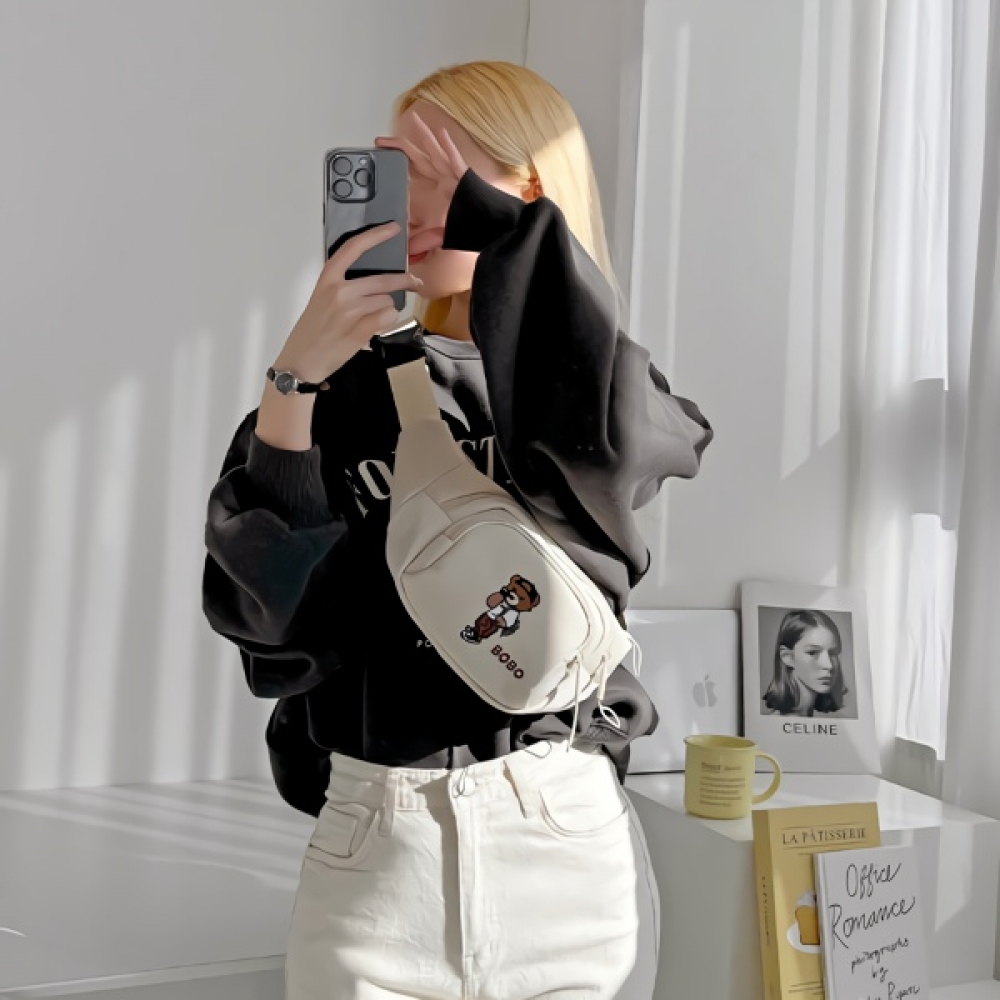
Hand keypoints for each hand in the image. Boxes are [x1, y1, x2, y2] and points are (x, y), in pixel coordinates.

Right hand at [275, 222, 422, 378]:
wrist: (302, 360)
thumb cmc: (312, 331)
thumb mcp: (321, 300)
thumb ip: (344, 288)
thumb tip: (378, 286)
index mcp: (328, 279)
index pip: (353, 248)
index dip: (375, 235)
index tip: (393, 228)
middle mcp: (339, 291)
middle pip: (383, 279)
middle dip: (405, 281)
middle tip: (415, 282)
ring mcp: (350, 310)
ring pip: (387, 301)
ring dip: (385, 311)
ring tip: (368, 321)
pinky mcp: (360, 328)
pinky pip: (388, 317)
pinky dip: (385, 323)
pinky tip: (371, 329)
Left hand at [375, 109, 468, 255]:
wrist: (493, 228)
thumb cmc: (469, 227)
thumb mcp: (439, 236)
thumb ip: (423, 241)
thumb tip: (406, 252)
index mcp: (436, 189)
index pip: (412, 173)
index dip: (397, 164)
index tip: (382, 159)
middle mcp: (443, 179)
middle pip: (418, 158)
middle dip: (399, 147)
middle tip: (380, 142)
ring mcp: (454, 177)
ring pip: (435, 153)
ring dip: (424, 137)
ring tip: (413, 120)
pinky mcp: (466, 179)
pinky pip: (456, 161)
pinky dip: (449, 148)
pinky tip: (442, 134)